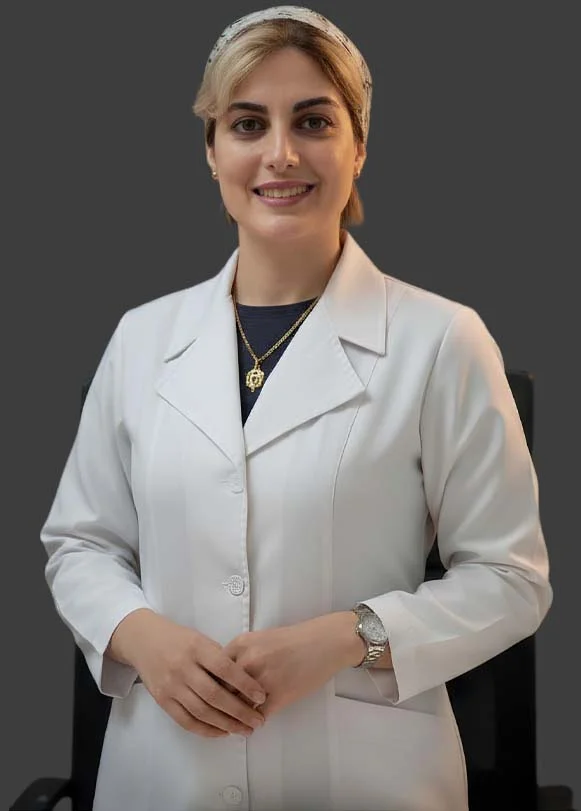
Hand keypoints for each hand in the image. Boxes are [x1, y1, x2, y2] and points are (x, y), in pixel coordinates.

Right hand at [111, 611, 267, 737]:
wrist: (144, 641)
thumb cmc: (179, 639)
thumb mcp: (201, 639)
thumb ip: (219, 658)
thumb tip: (244, 682)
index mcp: (197, 648)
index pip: (224, 668)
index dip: (245, 684)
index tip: (261, 696)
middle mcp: (183, 668)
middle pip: (214, 695)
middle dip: (239, 712)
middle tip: (258, 721)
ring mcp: (171, 686)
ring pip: (201, 712)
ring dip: (226, 725)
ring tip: (244, 730)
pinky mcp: (162, 701)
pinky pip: (186, 721)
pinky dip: (206, 730)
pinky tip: (222, 732)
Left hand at [223, 613, 357, 718]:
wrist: (325, 642)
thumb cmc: (294, 640)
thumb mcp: (261, 639)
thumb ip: (241, 655)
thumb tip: (225, 677)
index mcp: (241, 644)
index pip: (214, 671)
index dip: (211, 686)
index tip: (210, 696)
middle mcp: (248, 660)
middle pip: (222, 690)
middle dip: (220, 704)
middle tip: (218, 715)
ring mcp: (263, 679)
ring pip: (238, 706)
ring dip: (235, 718)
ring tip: (234, 725)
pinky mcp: (279, 695)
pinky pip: (258, 715)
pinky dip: (254, 722)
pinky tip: (253, 725)